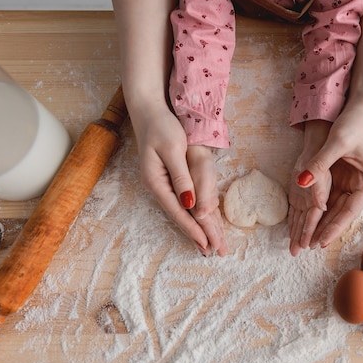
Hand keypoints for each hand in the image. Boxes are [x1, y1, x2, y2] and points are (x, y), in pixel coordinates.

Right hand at [130, 102, 226, 255]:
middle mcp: (158, 187)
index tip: (207, 243)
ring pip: (183, 210)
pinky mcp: (169, 178)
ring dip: (197, 226)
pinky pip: (184, 201)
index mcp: (156, 182)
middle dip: (197, 234)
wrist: (149, 110)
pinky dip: (194, 213)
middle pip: (180, 215)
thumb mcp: (173, 150)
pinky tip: (200, 223)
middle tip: (213, 251)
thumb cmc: (162, 127)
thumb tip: (189, 204)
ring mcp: (162, 183)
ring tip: (208, 244)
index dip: (193, 228)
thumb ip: (181, 178)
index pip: (178, 211)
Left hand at [292, 110, 362, 252]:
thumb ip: (319, 164)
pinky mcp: (342, 172)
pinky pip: (329, 193)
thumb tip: (301, 182)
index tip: (321, 243)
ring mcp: (352, 179)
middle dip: (325, 229)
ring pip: (334, 205)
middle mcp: (362, 184)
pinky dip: (318, 205)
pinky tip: (308, 217)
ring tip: (306, 237)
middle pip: (341, 212)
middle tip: (308, 246)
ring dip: (321, 220)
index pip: (349, 212)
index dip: (334, 228)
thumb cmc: (356, 121)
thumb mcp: (337, 143)